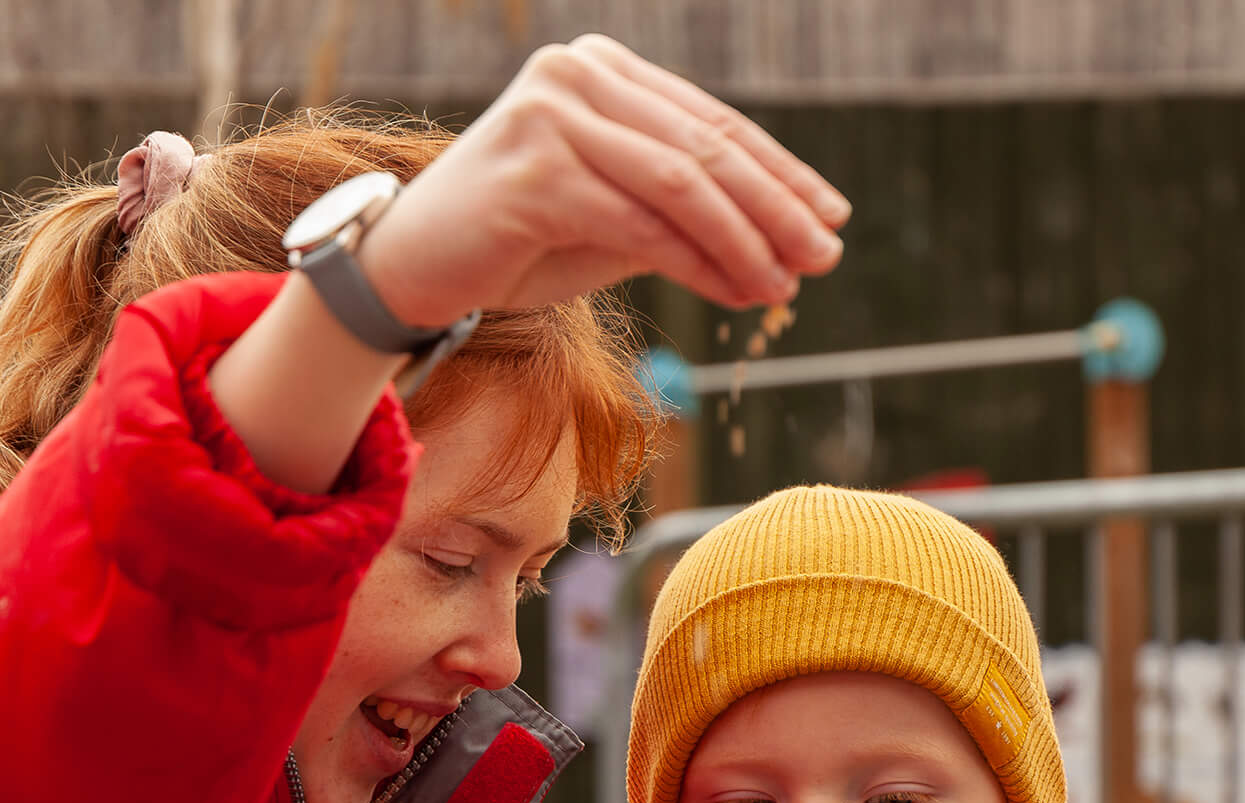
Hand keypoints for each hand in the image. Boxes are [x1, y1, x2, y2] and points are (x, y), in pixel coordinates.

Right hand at [364, 35, 848, 326]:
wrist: (414, 266)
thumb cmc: (520, 239)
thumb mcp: (618, 213)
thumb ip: (685, 209)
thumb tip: (789, 237)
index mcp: (602, 68)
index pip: (711, 121)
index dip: (781, 172)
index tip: (831, 216)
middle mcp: (577, 76)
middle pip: (705, 148)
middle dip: (777, 207)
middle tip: (827, 254)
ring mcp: (553, 119)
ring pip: (681, 184)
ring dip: (747, 240)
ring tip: (788, 285)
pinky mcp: (536, 174)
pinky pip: (640, 223)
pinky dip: (699, 262)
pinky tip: (736, 291)